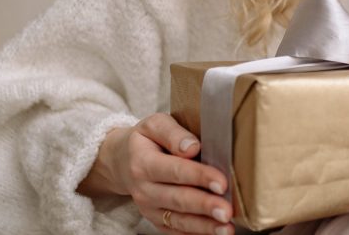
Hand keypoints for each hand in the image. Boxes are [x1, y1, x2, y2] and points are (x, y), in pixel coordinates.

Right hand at [78, 113, 233, 234]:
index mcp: (144, 163)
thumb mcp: (154, 125)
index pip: (175, 170)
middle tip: (227, 211)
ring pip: (178, 220)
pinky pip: (175, 230)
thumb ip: (173, 133)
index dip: (199, 177)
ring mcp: (149, 208)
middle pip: (178, 199)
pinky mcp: (155, 220)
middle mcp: (144, 189)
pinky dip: (194, 233)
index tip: (221, 182)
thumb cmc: (146, 140)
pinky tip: (214, 233)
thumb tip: (192, 147)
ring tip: (226, 228)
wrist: (122, 162)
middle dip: (204, 206)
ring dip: (203, 226)